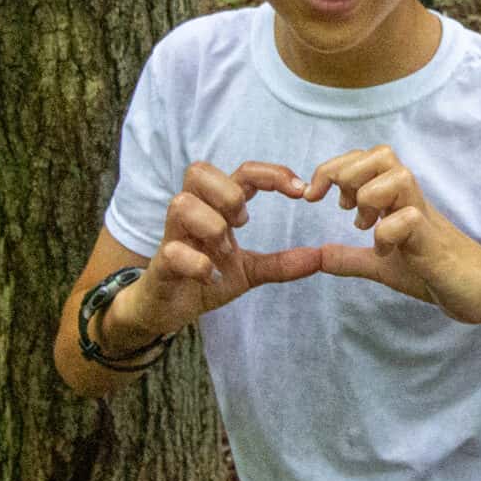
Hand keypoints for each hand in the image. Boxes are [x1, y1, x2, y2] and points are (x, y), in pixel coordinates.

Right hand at [120, 161, 325, 344]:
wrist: (165, 309)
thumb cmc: (203, 277)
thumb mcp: (249, 271)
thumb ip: (281, 263)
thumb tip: (320, 258)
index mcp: (214, 208)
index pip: (241, 172)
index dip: (270, 174)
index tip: (300, 190)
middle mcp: (191, 213)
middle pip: (199, 171)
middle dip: (228, 194)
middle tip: (243, 222)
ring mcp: (172, 235)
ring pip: (182, 204)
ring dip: (212, 226)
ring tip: (224, 252)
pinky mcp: (160, 263)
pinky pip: (174, 251)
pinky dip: (198, 264)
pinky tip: (210, 278)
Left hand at [304, 145, 480, 326]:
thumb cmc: (438, 273)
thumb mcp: (383, 266)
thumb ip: (351, 258)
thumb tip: (317, 255)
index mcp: (397, 201)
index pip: (366, 158)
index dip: (334, 167)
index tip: (311, 196)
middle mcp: (412, 201)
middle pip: (382, 155)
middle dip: (348, 173)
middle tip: (340, 207)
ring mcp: (426, 219)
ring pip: (399, 177)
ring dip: (370, 196)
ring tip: (363, 225)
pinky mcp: (434, 244)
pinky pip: (409, 220)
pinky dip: (386, 233)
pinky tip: (382, 252)